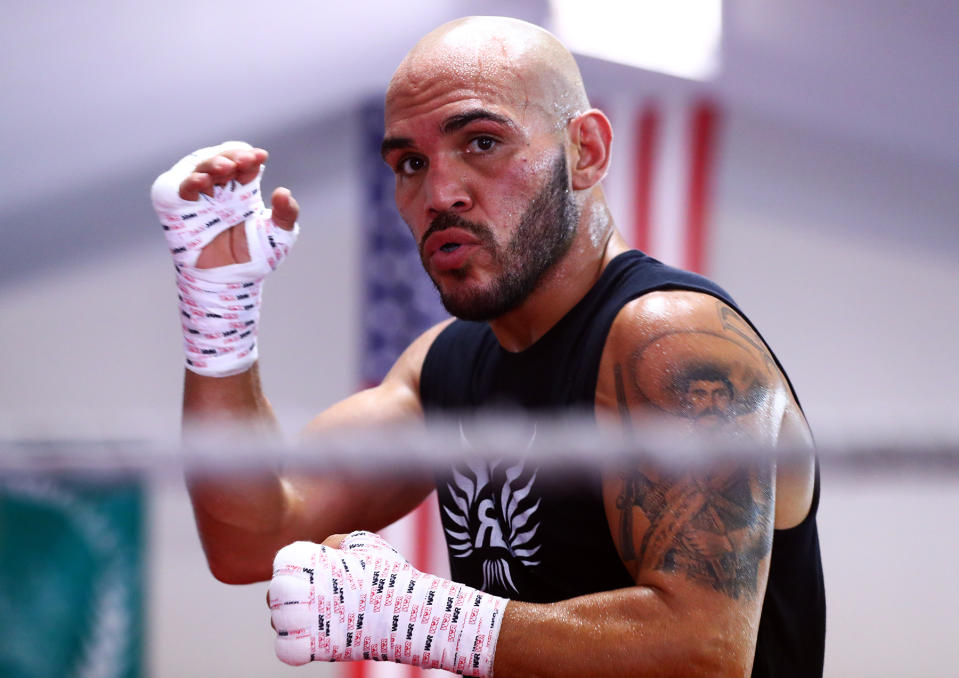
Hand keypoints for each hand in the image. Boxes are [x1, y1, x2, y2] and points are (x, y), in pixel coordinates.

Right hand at [176, 146, 298, 268]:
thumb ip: (286, 214)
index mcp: (242, 189)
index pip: (243, 163)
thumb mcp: (278, 235)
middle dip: (231, 156)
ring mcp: (198, 197)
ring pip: (198, 168)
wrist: (231, 282)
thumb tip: (283, 191)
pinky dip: (188, 182)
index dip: (250, 156)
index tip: (260, 157)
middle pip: (220, 159)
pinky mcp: (178, 210)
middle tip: (243, 160)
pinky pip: (178, 190)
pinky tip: (202, 181)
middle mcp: (219, 189)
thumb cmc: (254, 257)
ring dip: (211, 163)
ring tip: (226, 167)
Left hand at [268, 532, 505, 674]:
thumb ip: (336, 543)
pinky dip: (295, 644)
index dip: (297, 570)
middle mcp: (297, 587)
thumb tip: (321, 550)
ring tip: (318, 618)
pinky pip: (286, 649)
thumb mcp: (364, 543)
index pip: (283, 564)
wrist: (409, 613)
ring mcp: (302, 619)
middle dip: (290, 596)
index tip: (315, 576)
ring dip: (291, 621)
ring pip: (278, 622)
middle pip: (275, 593)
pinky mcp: (312, 647)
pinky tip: (316, 637)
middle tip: (315, 599)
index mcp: (306, 558)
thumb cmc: (389, 576)